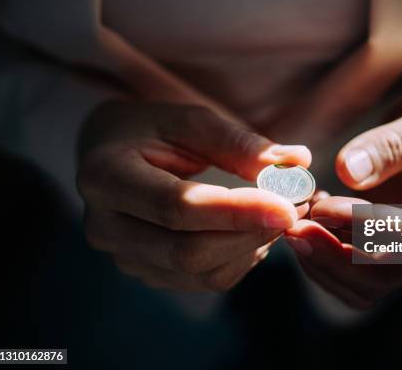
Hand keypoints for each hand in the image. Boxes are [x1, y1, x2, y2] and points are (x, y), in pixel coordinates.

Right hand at [78, 100, 310, 291]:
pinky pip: (204, 280)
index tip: (287, 205)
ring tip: (281, 214)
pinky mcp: (148, 272)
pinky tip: (256, 230)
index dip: (236, 211)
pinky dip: (241, 258)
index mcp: (105, 176)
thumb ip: (239, 143)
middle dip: (250, 233)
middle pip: (187, 252)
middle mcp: (105, 226)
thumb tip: (297, 161)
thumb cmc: (152, 130)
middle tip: (296, 208)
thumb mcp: (189, 121)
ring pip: (200, 273)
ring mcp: (125, 257)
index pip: (176, 206)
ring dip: (252, 247)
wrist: (114, 153)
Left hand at [286, 81, 401, 307]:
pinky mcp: (384, 246)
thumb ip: (393, 143)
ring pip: (361, 284)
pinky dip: (322, 252)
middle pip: (383, 277)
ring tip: (295, 221)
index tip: (323, 206)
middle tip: (295, 226)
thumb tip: (346, 172)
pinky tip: (308, 215)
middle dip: (334, 255)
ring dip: (322, 259)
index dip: (363, 227)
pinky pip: (349, 268)